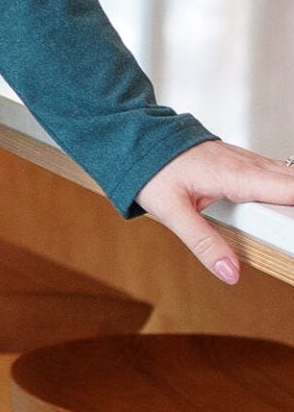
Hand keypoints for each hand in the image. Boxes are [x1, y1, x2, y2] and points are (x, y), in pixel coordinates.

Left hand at [133, 139, 293, 284]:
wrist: (134, 139)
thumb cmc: (150, 169)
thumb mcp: (171, 212)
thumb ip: (203, 243)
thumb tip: (229, 272)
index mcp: (233, 175)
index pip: (286, 188)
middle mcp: (243, 163)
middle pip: (291, 179)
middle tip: (291, 230)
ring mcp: (242, 158)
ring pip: (284, 173)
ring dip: (292, 191)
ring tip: (288, 222)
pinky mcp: (238, 160)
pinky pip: (271, 171)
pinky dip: (285, 184)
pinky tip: (284, 198)